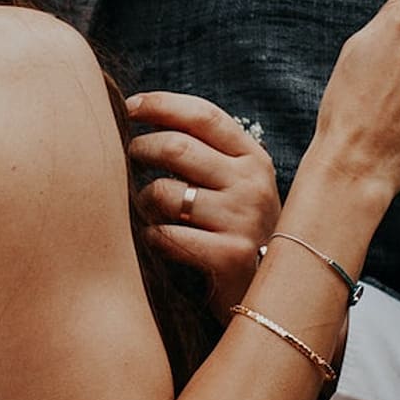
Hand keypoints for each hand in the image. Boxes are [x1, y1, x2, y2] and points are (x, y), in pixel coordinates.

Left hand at [126, 92, 281, 316]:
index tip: (129, 107)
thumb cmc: (238, 231)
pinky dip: (151, 236)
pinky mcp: (230, 255)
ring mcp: (243, 219)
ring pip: (164, 192)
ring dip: (142, 199)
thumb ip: (204, 154)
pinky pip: (166, 235)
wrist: (272, 294)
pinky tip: (157, 240)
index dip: (161, 105)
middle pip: (176, 147)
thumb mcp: (237, 186)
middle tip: (127, 158)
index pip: (203, 115)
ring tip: (147, 208)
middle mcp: (252, 183)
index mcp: (253, 158)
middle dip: (141, 148)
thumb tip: (142, 115)